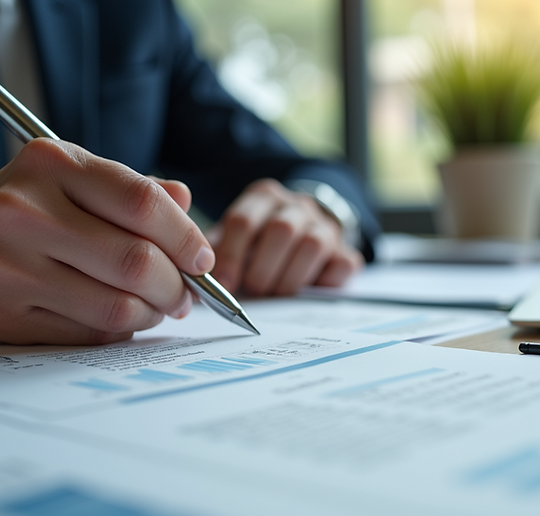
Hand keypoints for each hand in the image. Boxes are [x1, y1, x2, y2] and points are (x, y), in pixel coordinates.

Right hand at [0, 139, 213, 344]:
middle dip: (176, 285)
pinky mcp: (2, 315)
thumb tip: (186, 204)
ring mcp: (8, 266)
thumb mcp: (69, 179)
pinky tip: (119, 317)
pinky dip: (120, 329)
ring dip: (152, 312)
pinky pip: (90, 333)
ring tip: (156, 306)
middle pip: (136, 261)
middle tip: (185, 293)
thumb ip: (131, 189)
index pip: (142, 202)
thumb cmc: (21, 211)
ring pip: (117, 305)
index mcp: (49, 164)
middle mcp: (23, 211)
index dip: (186, 236)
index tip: (203, 258)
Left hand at [210, 179, 363, 295]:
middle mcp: (297, 205)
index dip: (231, 256)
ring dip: (290, 278)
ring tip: (276, 294)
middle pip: (281, 231)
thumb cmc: (261, 240)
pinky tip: (309, 290)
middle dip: (262, 270)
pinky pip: (344, 263)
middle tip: (253, 292)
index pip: (243, 221)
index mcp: (263, 197)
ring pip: (313, 245)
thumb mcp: (236, 236)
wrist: (308, 227)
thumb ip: (217, 251)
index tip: (224, 285)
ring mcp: (326, 225)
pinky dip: (327, 281)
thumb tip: (193, 286)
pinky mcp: (347, 250)